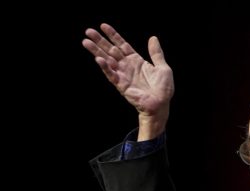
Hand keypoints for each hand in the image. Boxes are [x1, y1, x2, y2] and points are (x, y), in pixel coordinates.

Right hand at [82, 23, 173, 138]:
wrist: (161, 105)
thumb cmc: (163, 89)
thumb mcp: (162, 67)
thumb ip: (156, 53)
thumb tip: (153, 38)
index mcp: (136, 60)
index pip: (122, 44)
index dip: (113, 35)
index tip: (103, 26)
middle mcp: (127, 66)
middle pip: (111, 50)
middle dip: (100, 41)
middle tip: (88, 31)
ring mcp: (123, 75)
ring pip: (107, 60)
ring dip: (96, 51)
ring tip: (86, 42)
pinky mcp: (121, 85)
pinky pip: (111, 75)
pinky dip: (105, 67)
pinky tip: (98, 59)